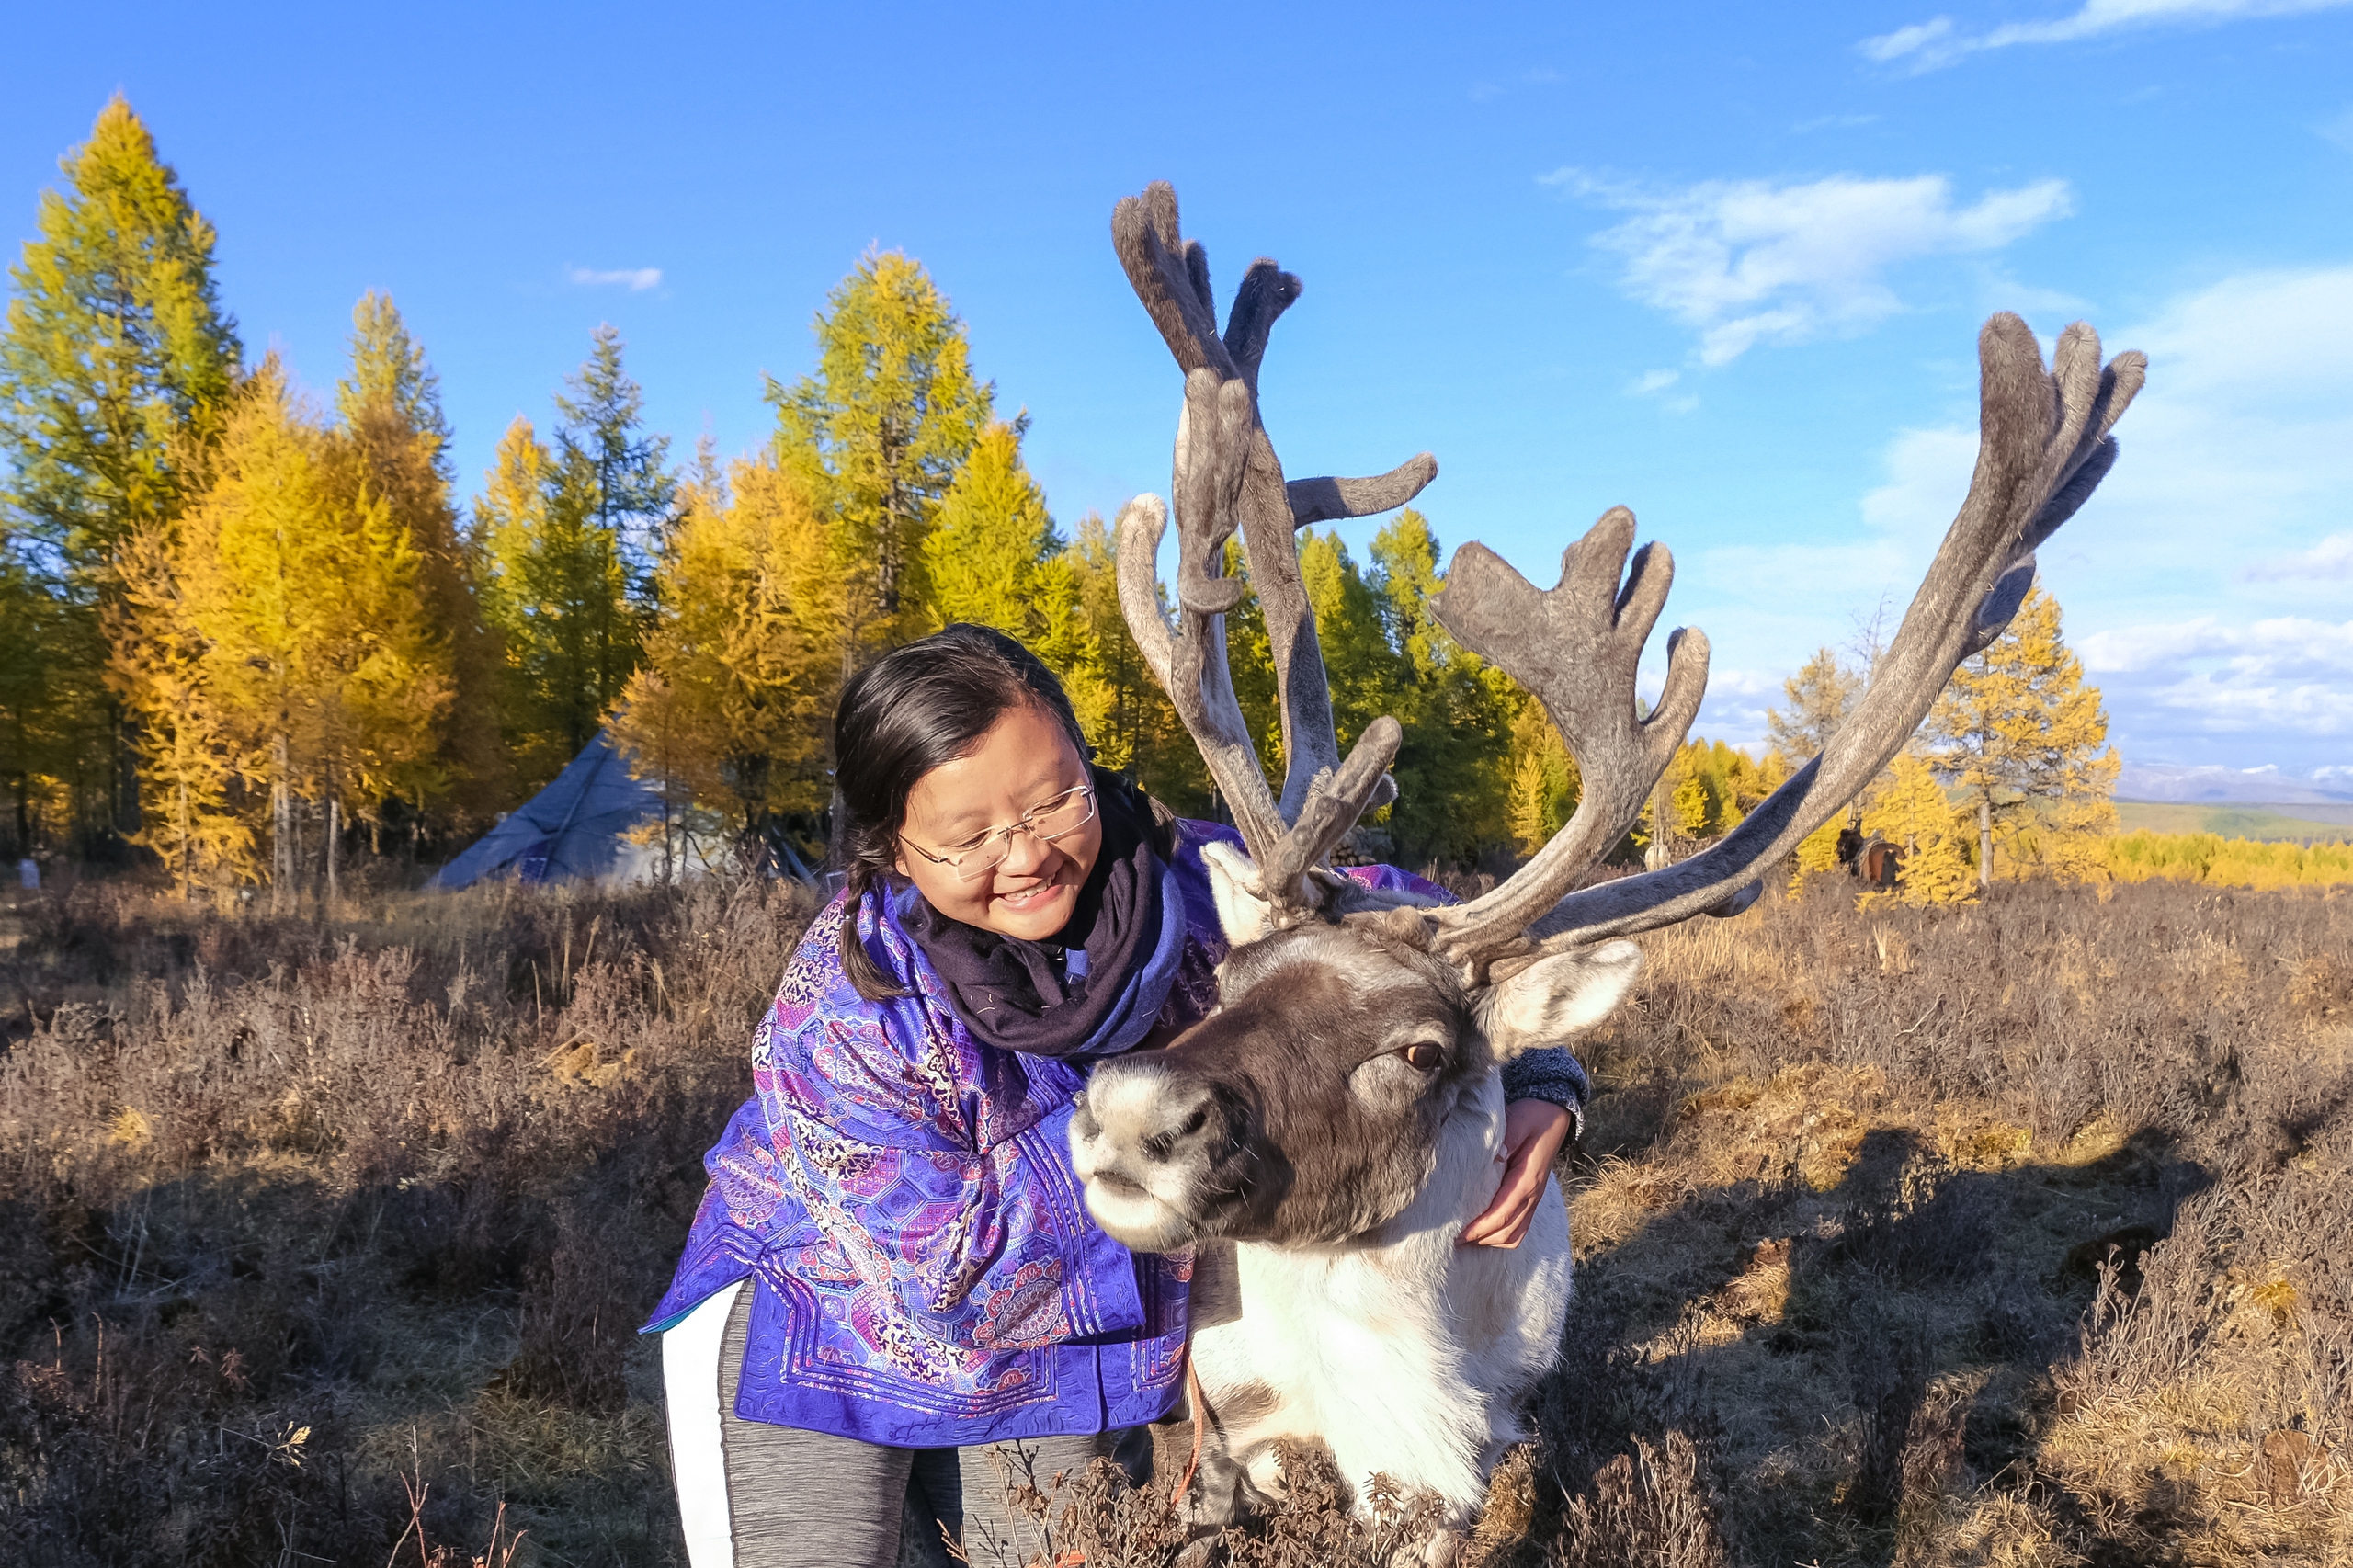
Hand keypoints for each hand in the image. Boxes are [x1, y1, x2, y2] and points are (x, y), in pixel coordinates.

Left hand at [1458, 1100, 1572, 1248]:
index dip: (1480, 1228)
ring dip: (1490, 1241)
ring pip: (1515, 1235)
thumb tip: (1493, 1159)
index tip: (1458, 1233)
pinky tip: (1483, 1232)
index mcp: (1528, 1180)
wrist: (1554, 1115)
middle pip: (1508, 1232)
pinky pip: (1519, 1228)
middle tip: (1452, 1239)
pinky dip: (1501, 1236)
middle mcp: (1533, 1195)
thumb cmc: (1533, 1117)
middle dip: (1480, 1239)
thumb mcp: (1518, 1121)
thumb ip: (1506, 1140)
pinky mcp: (1530, 1199)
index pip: (1502, 1214)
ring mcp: (1534, 1199)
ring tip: (1465, 1238)